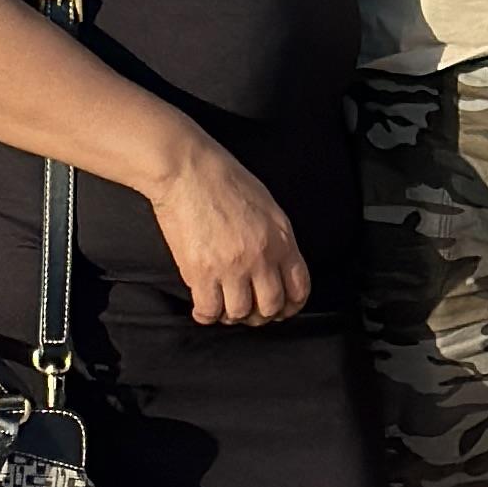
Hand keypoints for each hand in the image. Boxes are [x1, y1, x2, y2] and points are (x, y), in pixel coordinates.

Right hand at [150, 133, 311, 326]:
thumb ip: (277, 240)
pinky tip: (204, 308)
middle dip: (262, 314)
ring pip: (240, 313)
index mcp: (281, 239)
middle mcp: (260, 257)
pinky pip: (209, 311)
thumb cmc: (225, 181)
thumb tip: (277, 268)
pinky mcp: (201, 272)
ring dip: (233, 315)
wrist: (188, 171)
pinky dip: (206, 315)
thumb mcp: (268, 207)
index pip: (299, 288)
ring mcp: (230, 267)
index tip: (281, 308)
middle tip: (250, 310)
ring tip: (225, 306)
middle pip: (271, 307)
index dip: (292, 305)